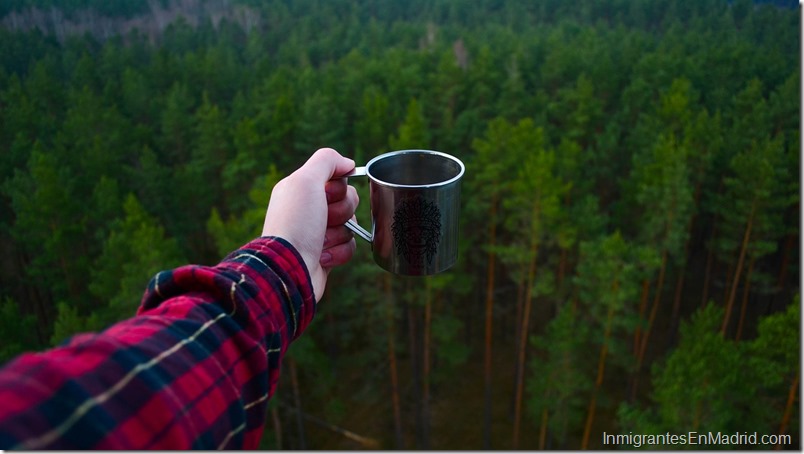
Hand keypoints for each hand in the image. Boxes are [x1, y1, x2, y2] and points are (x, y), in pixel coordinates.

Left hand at [261, 148, 357, 300]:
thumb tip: (348, 163)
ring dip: (338, 233)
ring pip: (350, 224)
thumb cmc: (295, 223)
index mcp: (300, 190)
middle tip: (325, 219)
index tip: (326, 194)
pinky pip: (349, 246)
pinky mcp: (326, 254)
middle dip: (341, 210)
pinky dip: (339, 252)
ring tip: (320, 242)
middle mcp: (308, 209)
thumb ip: (326, 161)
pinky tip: (322, 256)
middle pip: (348, 200)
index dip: (338, 186)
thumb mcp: (305, 180)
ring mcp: (317, 233)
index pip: (336, 178)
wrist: (289, 268)